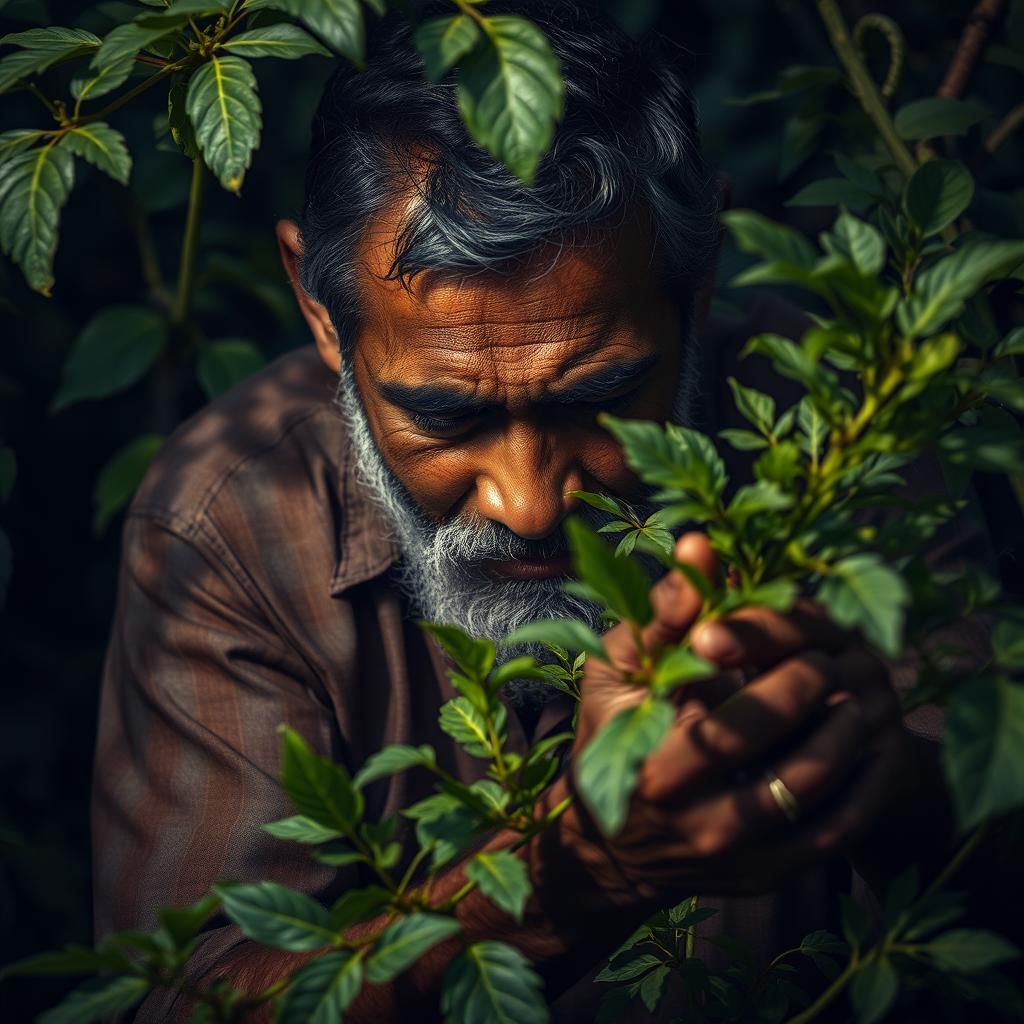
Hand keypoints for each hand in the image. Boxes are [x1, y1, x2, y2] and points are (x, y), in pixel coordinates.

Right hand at [544, 533, 913, 911]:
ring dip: (852, 738)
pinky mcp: (765, 877)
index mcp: (659, 766)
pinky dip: (862, 785)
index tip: (798, 641)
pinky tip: (860, 745)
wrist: (609, 845)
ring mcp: (740, 858)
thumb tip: (702, 543)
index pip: (748, 716)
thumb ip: (664, 612)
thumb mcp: (620, 671)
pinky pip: (837, 834)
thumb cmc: (611, 736)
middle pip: (800, 759)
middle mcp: (703, 823)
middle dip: (825, 700)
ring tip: (849, 698)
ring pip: (827, 799)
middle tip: (828, 664)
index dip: (787, 670)